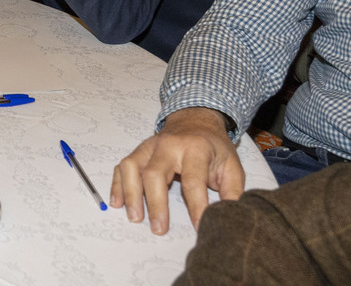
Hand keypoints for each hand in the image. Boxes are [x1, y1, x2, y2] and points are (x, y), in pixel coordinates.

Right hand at [110, 107, 245, 234]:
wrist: (196, 121)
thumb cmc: (213, 148)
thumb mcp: (231, 166)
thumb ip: (232, 191)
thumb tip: (229, 216)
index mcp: (195, 149)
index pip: (193, 180)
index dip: (196, 206)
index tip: (199, 227)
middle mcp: (168, 146)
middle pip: (154, 173)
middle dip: (155, 203)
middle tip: (158, 228)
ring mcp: (149, 147)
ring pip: (131, 167)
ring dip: (131, 193)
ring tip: (135, 217)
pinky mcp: (138, 151)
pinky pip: (122, 166)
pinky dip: (117, 184)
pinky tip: (118, 203)